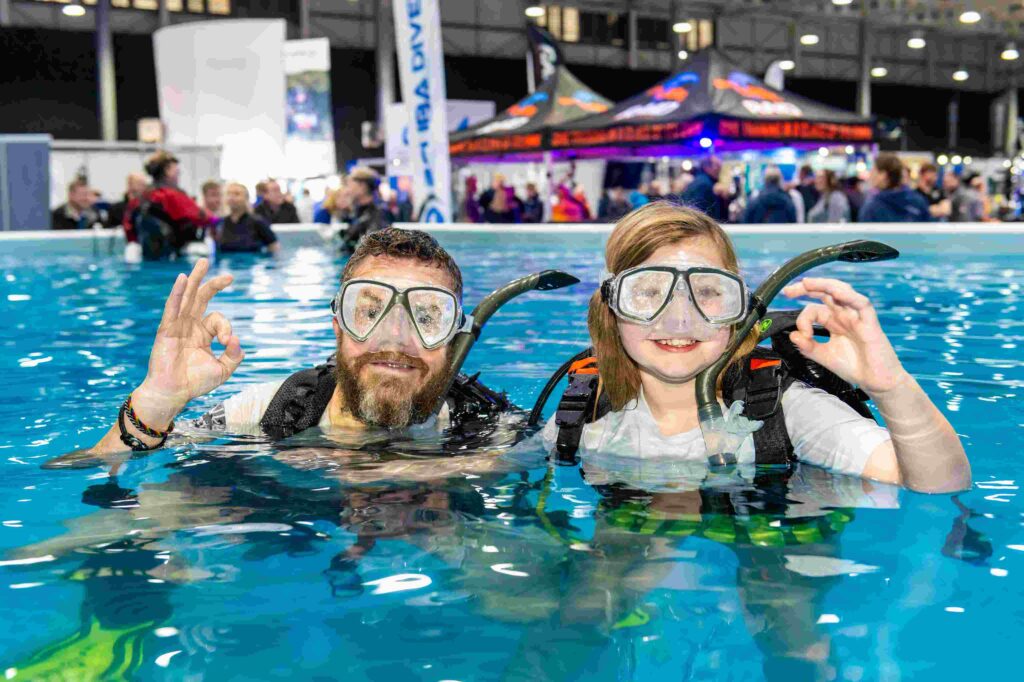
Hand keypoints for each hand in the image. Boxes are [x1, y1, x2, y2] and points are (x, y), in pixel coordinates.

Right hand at [135, 259, 243, 419]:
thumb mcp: (223, 369)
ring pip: (187, 297)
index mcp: (202, 333)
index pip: (219, 319)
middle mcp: (190, 325)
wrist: (173, 392)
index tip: (228, 341)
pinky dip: (178, 292)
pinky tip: (183, 279)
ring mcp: (177, 325)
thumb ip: (234, 355)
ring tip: (203, 262)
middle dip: (214, 285)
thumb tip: (237, 340)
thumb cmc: (195, 382)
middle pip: (202, 298)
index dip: (226, 327)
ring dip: (196, 279)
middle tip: (229, 276)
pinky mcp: (166, 329)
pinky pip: (173, 307)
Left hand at [781, 277, 908, 394]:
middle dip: (806, 288)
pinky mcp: (870, 321)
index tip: (802, 335)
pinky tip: (835, 292)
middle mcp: (844, 315)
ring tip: (806, 283)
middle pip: (825, 293)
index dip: (803, 319)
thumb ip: (807, 347)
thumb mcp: (824, 356)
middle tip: (788, 291)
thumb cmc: (855, 367)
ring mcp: (856, 316)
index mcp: (833, 321)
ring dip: (823, 285)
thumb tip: (793, 335)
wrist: (876, 382)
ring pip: (842, 291)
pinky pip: (861, 303)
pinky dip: (848, 295)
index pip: (813, 309)